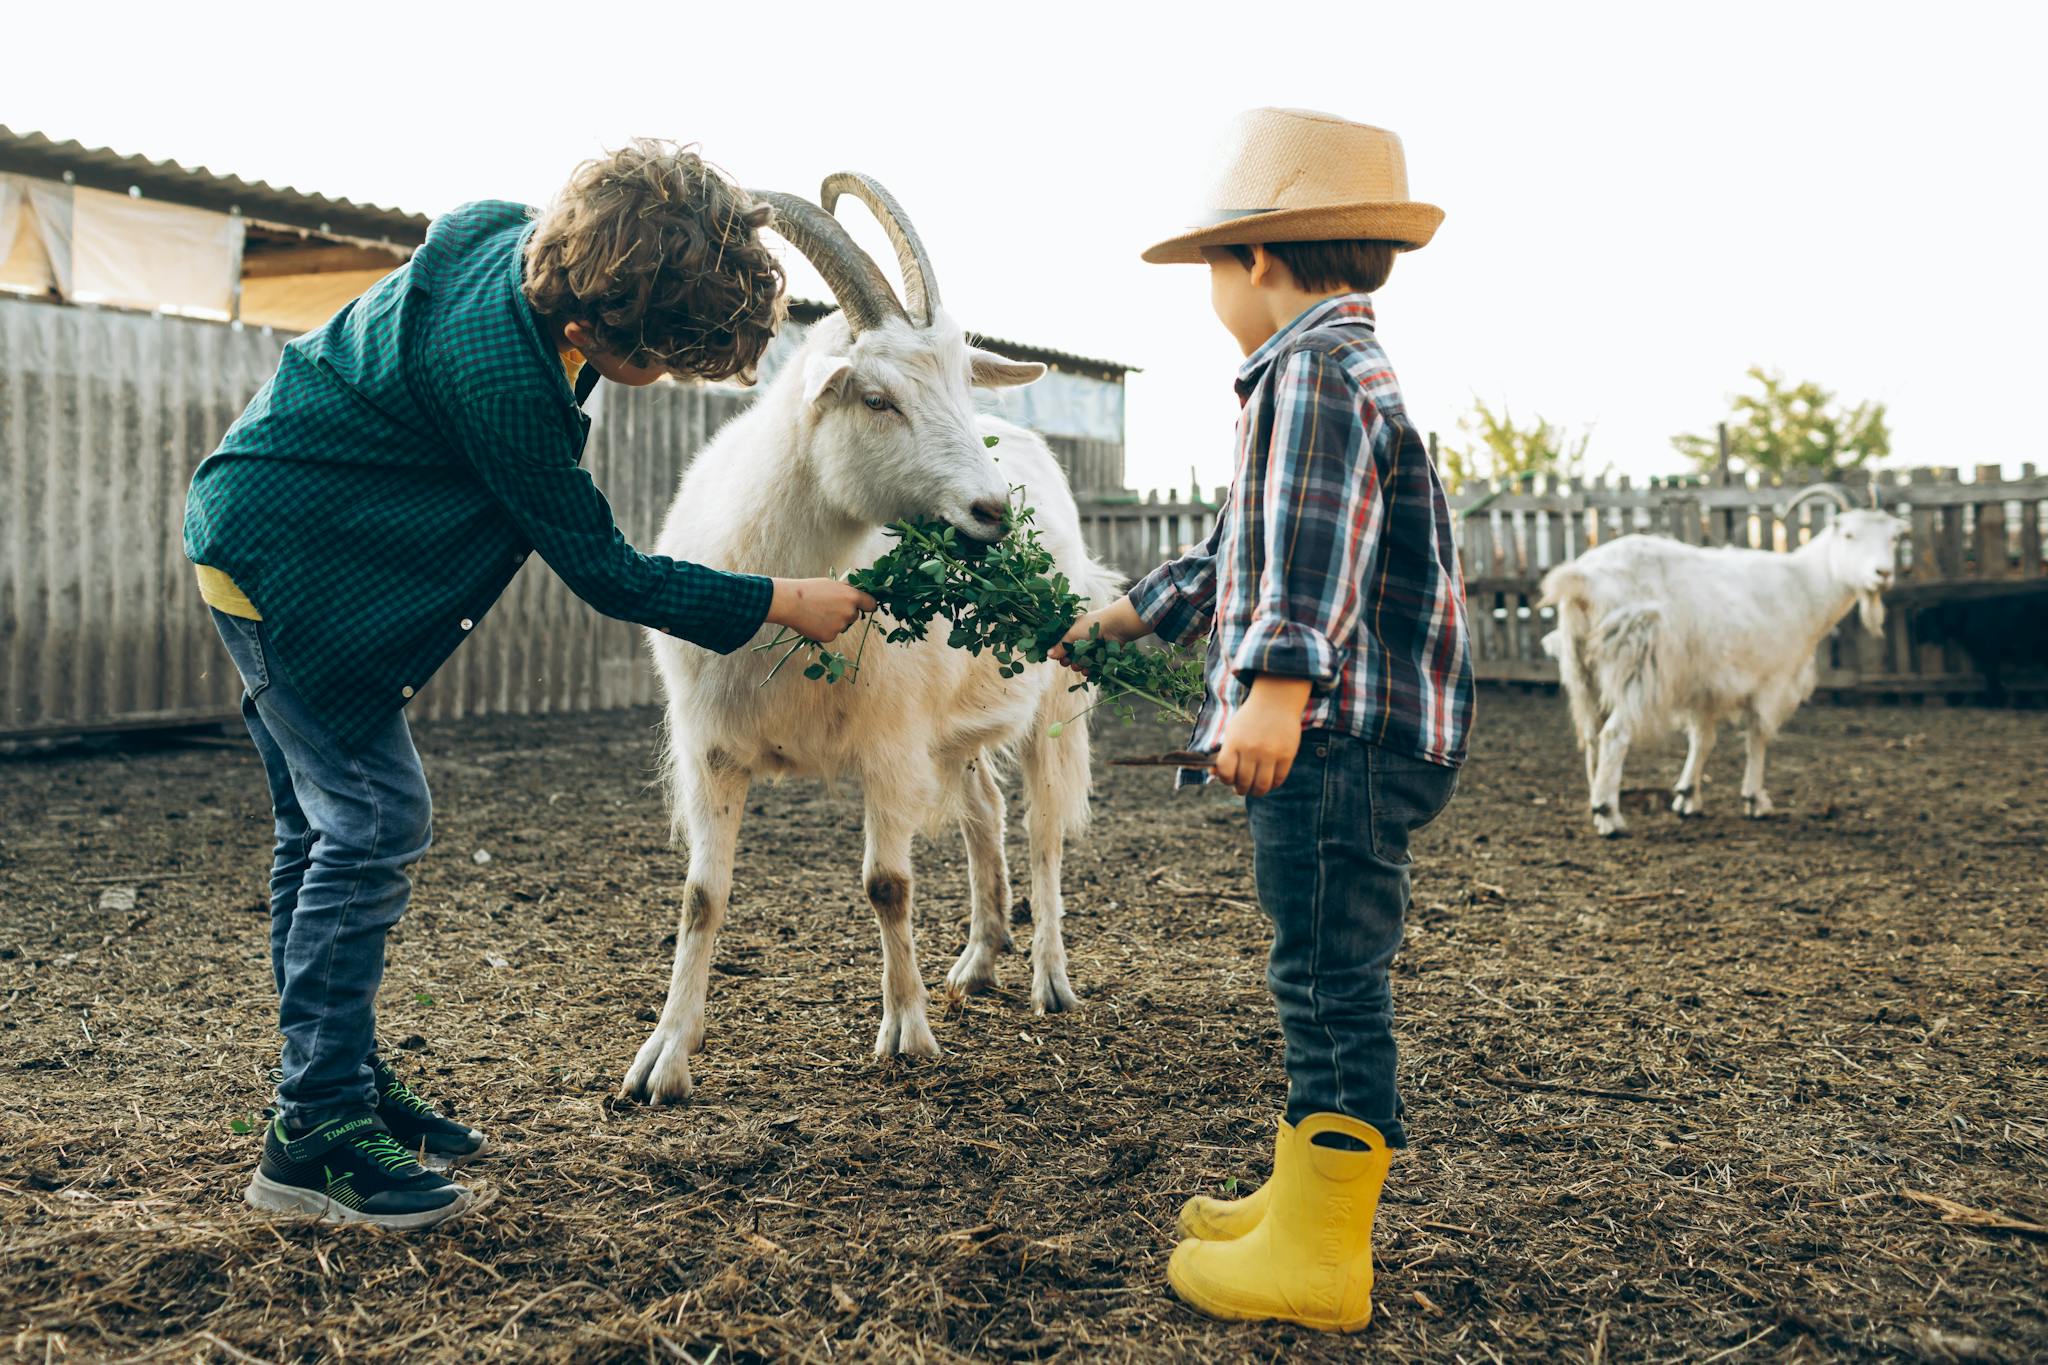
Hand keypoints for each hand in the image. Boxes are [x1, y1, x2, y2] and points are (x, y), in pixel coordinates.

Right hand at [767, 577, 876, 643]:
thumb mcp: (831, 584)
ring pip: (842, 625)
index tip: (865, 606)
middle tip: (828, 607)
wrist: (790, 603)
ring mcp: (840, 626)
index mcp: (852, 597)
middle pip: (855, 616)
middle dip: (845, 613)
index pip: (871, 604)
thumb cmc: (809, 590)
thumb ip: (846, 590)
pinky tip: (813, 622)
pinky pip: (832, 633)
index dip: (868, 605)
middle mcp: (850, 612)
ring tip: (817, 613)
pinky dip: (825, 629)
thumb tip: (856, 590)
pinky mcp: (830, 636)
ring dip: (834, 622)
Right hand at [1050, 596, 1150, 671]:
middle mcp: (1083, 639)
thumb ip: (1061, 645)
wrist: (1116, 626)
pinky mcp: (1102, 656)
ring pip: (1082, 662)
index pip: (1063, 644)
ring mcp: (1093, 648)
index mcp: (1075, 631)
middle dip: (1069, 661)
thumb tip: (1048, 655)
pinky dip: (1090, 670)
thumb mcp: (1072, 634)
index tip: (1058, 658)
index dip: (1060, 652)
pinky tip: (1088, 671)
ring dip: (1079, 666)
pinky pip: (1093, 667)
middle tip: (1068, 663)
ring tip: (1079, 667)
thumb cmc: (1092, 625)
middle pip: (1071, 655)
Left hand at [1213, 676, 1312, 796]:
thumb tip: (1215, 774)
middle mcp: (1252, 749)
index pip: (1225, 772)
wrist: (1276, 701)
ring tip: (1255, 789)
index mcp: (1235, 742)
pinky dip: (1272, 785)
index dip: (1225, 779)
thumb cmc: (1250, 718)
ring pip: (1262, 785)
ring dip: (1256, 792)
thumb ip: (1226, 752)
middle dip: (1241, 789)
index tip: (1228, 778)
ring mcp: (1271, 753)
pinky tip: (1268, 781)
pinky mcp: (1287, 755)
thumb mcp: (1233, 731)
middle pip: (1244, 782)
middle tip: (1242, 788)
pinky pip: (1278, 779)